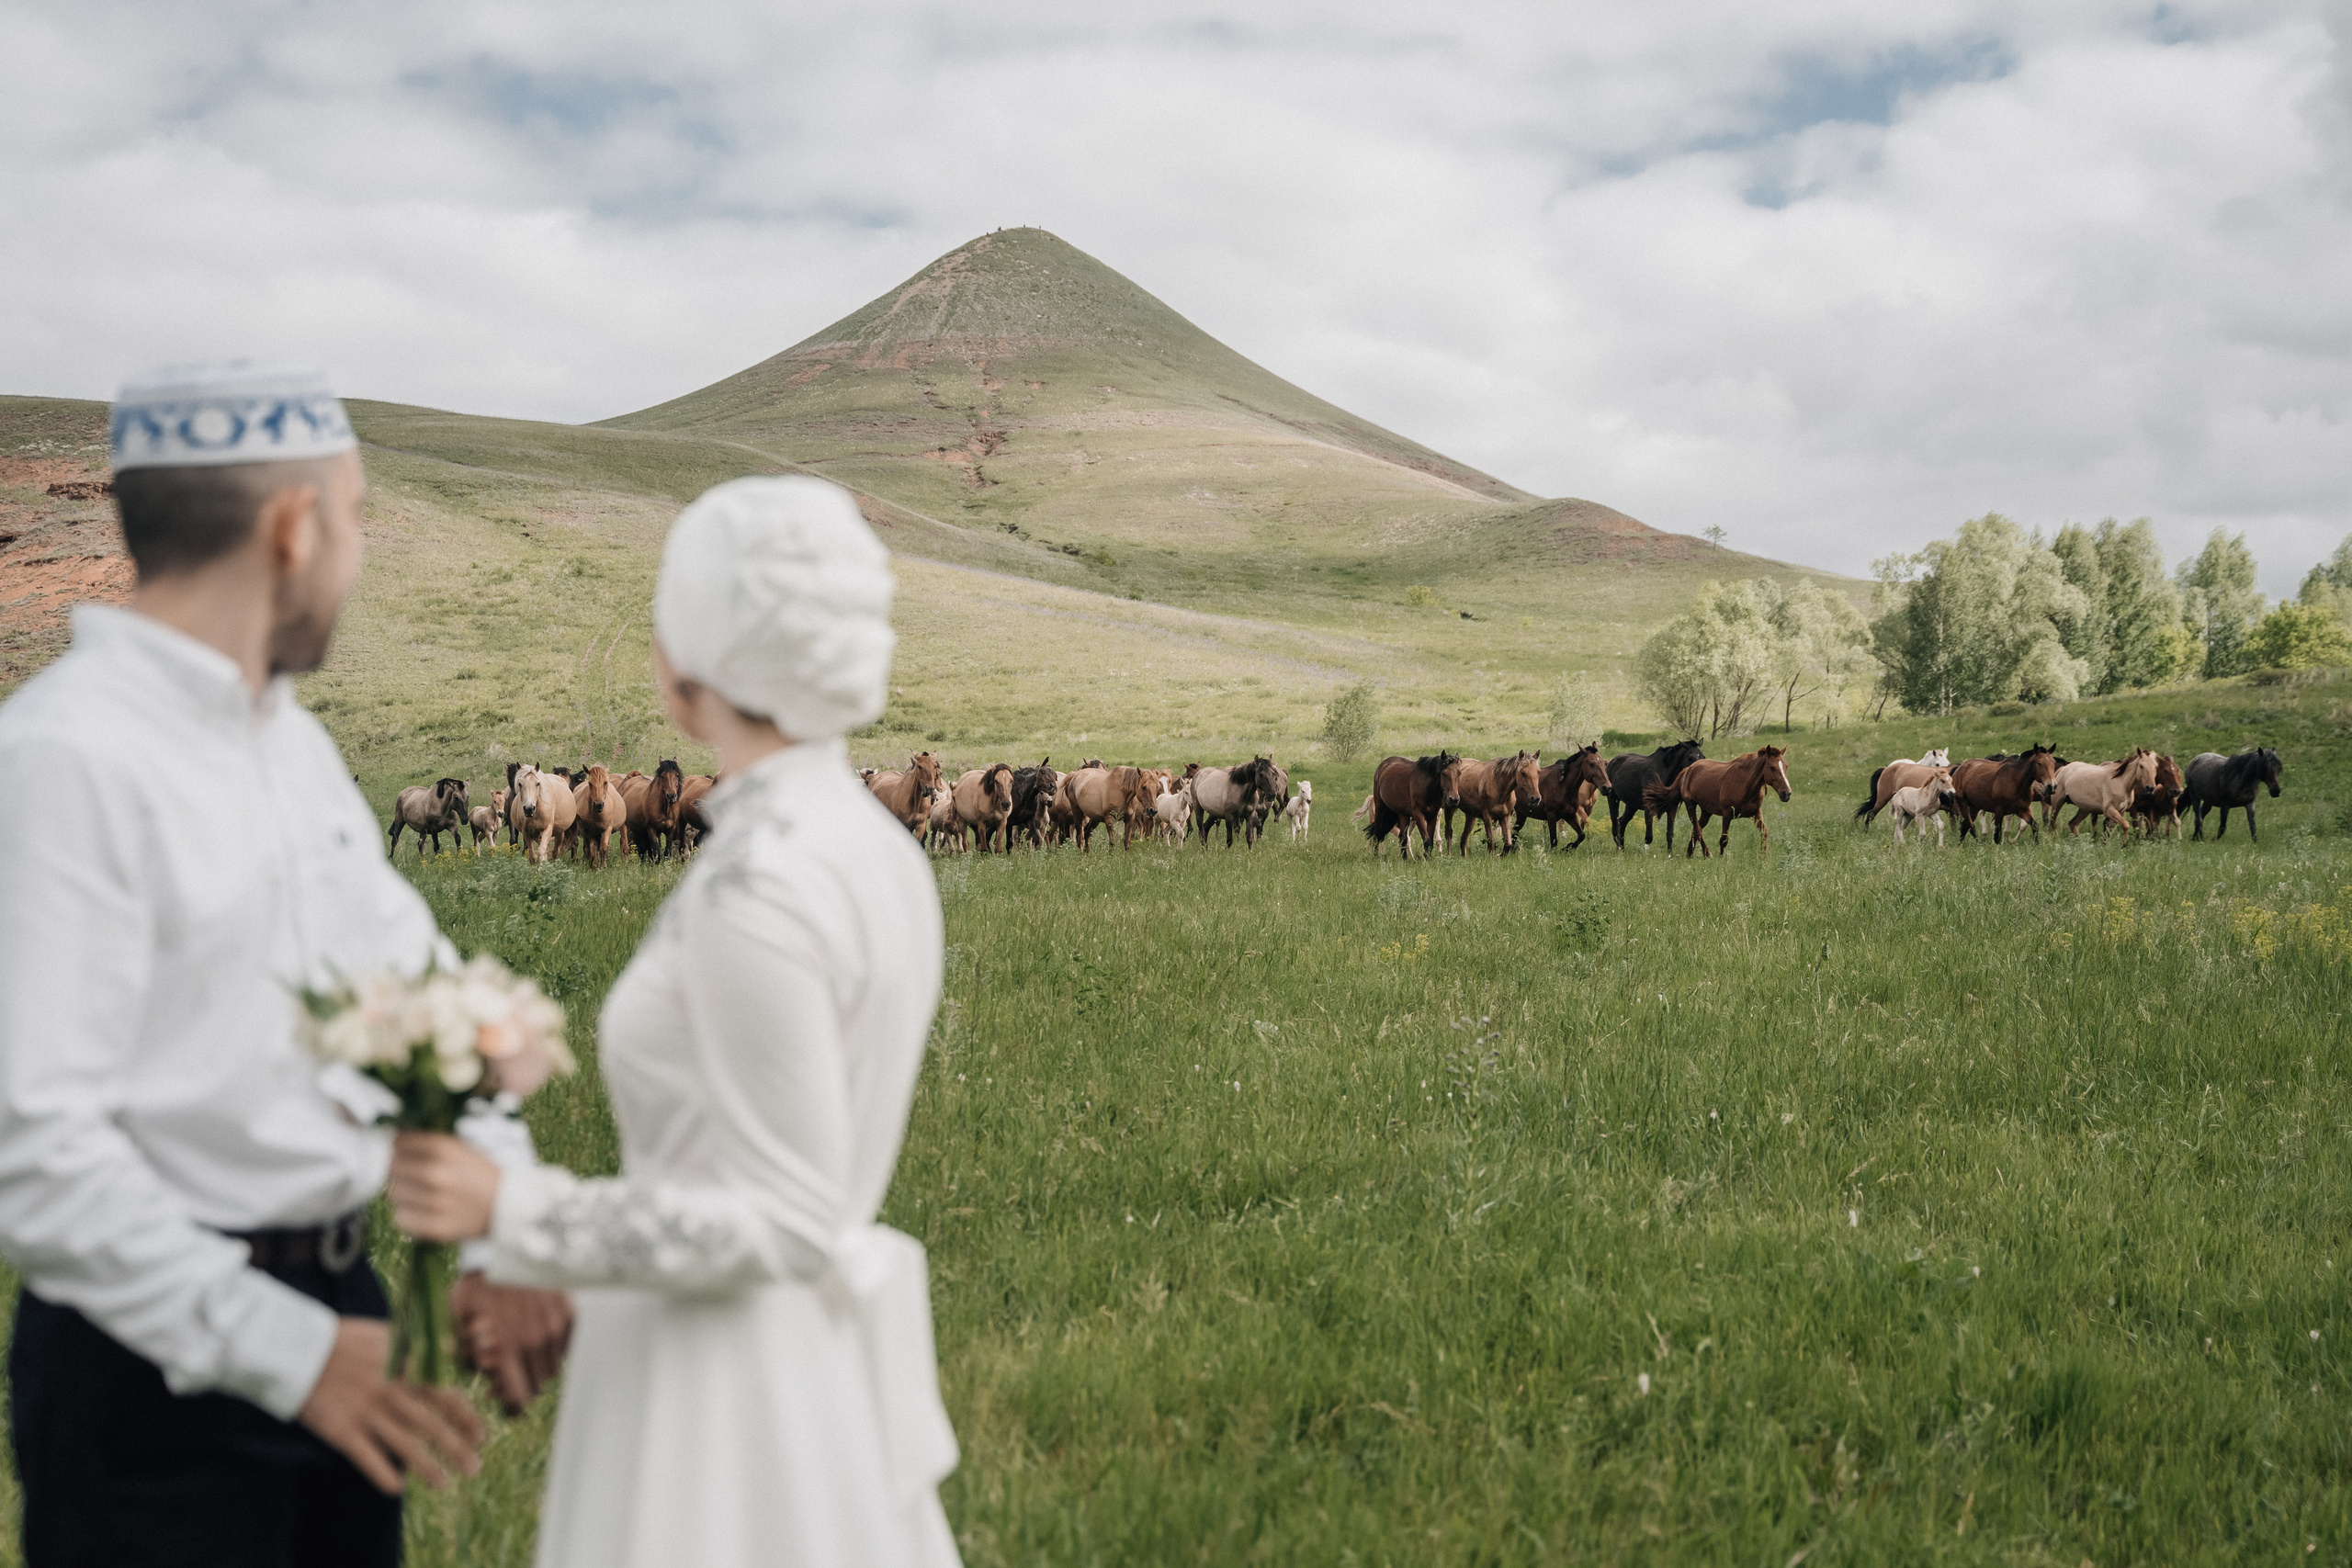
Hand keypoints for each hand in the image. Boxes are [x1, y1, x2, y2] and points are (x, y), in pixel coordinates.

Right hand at [299, 1318, 484, 1493]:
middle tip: (475, 1469)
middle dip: (457, 1450)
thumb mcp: (389, 1336)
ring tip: (444, 1484)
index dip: (467, 1420)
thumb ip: (420, 1349)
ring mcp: (367, 1413)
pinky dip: (383, 1475)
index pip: (446, 1397)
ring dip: (428, 1468)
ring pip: (405, 1446)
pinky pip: (367, 1458)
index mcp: (406, 1369)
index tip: (482, 1437)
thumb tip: (452, 1350)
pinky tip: (397, 1488)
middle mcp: (391, 1393)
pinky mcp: (341, 1430)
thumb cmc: (348, 1342)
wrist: (300, 1350)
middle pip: (432, 1426)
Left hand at [389, 1130, 500, 1241]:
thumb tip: (391, 1141)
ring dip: (403, 1193)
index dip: (399, 1148)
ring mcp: (435, 1202)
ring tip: (421, 1194)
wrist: (507, 1207)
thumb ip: (425, 1144)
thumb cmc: (479, 1175)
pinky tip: (422, 1211)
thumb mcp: (459, 1149)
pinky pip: (400, 1218)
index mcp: (444, 1149)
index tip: (404, 1153)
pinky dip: (407, 1215)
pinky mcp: (435, 1227)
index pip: (399, 1144)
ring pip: (393, 1193)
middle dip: (400, 1170)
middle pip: (392, 1168)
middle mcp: (437, 1174)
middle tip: (414, 1176)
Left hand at [451, 1271, 573, 1414]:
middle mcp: (536, 1341)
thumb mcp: (456, 1315)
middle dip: (521, 1384)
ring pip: (553, 1367)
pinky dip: (553, 1346)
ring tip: (521, 1349)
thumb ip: (461, 1350)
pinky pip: (565, 1345)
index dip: (510, 1407)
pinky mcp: (570, 1313)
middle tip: (507, 1370)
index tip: (503, 1402)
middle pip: (537, 1386)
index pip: (518, 1399)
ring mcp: (556, 1327)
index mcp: (508, 1346)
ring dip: (537, 1365)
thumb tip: (473, 1372)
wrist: (509, 1245)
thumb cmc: (477, 1280)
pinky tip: (537, 1332)